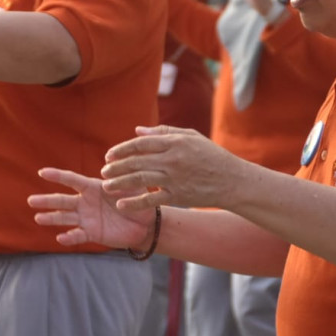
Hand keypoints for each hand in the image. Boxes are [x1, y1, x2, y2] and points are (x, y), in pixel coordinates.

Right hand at [28, 167, 156, 249]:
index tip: (42, 172)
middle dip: (46, 201)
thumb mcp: (133, 187)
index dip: (57, 176)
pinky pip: (78, 235)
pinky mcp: (92, 233)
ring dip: (52, 218)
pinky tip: (60, 238)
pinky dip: (69, 237)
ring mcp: (87, 218)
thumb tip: (108, 176)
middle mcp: (85, 202)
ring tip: (38, 218)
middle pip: (62, 200)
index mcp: (93, 187)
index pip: (72, 180)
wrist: (145, 225)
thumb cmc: (138, 200)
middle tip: (31, 200)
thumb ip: (122, 181)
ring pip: (65, 218)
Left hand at [100, 126, 247, 211]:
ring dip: (120, 183)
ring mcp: (175, 178)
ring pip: (140, 179)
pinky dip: (135, 202)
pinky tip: (121, 204)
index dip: (121, 149)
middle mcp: (172, 159)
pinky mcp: (178, 196)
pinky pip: (152, 200)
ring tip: (106, 186)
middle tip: (103, 171)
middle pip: (136, 161)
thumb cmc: (210, 155)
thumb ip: (162, 132)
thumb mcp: (190, 136)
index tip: (108, 155)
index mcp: (174, 142)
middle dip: (116, 167)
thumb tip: (137, 131)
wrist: (232, 180)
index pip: (140, 144)